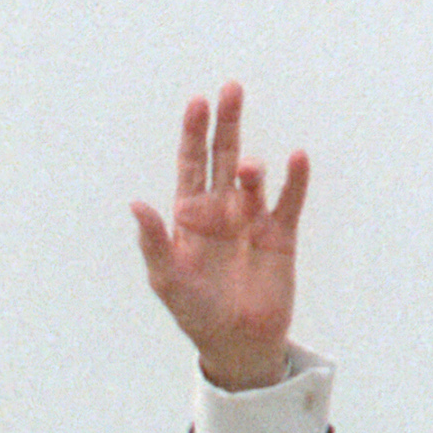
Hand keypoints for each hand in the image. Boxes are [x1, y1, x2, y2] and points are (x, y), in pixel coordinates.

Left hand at [129, 85, 308, 391]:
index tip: (198, 103)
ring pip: (253, 178)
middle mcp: (222, 209)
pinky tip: (296, 158)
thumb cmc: (195, 312)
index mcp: (190, 215)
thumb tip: (136, 204)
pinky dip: (294, 180)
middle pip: (224, 156)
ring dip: (252, 168)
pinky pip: (289, 200)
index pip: (192, 164)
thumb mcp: (167, 279)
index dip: (193, 134)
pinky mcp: (280, 235)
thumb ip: (154, 242)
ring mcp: (252, 219)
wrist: (237, 343)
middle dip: (226, 123)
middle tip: (231, 89)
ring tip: (251, 167)